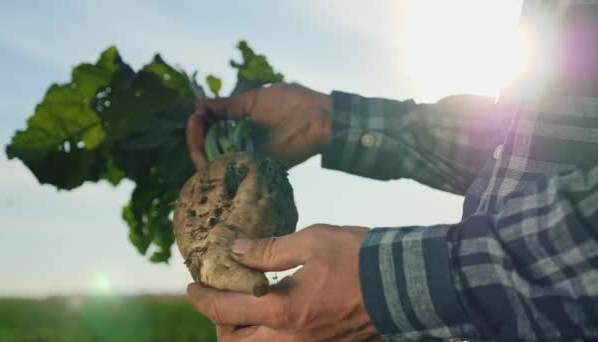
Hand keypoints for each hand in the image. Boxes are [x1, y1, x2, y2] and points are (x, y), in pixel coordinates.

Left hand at [186, 224, 381, 341]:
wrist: (405, 284)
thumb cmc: (359, 258)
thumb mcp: (311, 242)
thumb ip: (268, 250)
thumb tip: (235, 250)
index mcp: (282, 311)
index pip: (224, 312)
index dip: (201, 299)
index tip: (192, 286)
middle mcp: (290, 339)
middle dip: (219, 324)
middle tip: (219, 298)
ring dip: (244, 334)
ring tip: (245, 309)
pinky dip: (268, 337)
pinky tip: (276, 315)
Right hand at [187, 83, 332, 169]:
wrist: (317, 115)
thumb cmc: (290, 103)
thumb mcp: (251, 101)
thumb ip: (225, 107)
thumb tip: (196, 107)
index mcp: (242, 130)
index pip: (211, 135)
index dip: (199, 126)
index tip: (196, 113)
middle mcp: (242, 147)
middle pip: (207, 151)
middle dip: (195, 137)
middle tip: (194, 122)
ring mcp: (248, 159)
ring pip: (213, 163)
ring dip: (198, 146)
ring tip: (196, 127)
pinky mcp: (256, 168)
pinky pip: (228, 170)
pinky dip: (212, 159)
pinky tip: (205, 144)